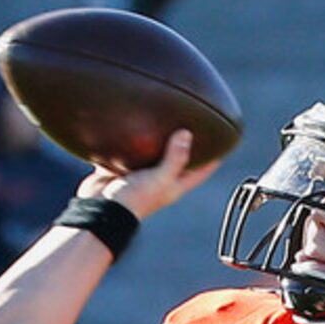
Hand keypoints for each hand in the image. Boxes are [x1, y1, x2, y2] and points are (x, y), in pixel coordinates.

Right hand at [79, 128, 219, 221]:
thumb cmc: (133, 200)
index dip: (214, 157)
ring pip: (151, 151)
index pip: (201, 170)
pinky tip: (130, 119)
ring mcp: (138, 173)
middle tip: (194, 118)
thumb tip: (187, 134)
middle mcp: (158, 179)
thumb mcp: (159, 179)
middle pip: (178, 157)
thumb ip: (174, 158)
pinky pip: (127, 148)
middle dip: (185, 141)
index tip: (225, 139)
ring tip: (164, 113)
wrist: (99, 210)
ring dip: (156, 136)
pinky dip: (129, 137)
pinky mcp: (119, 167)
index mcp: (173, 185)